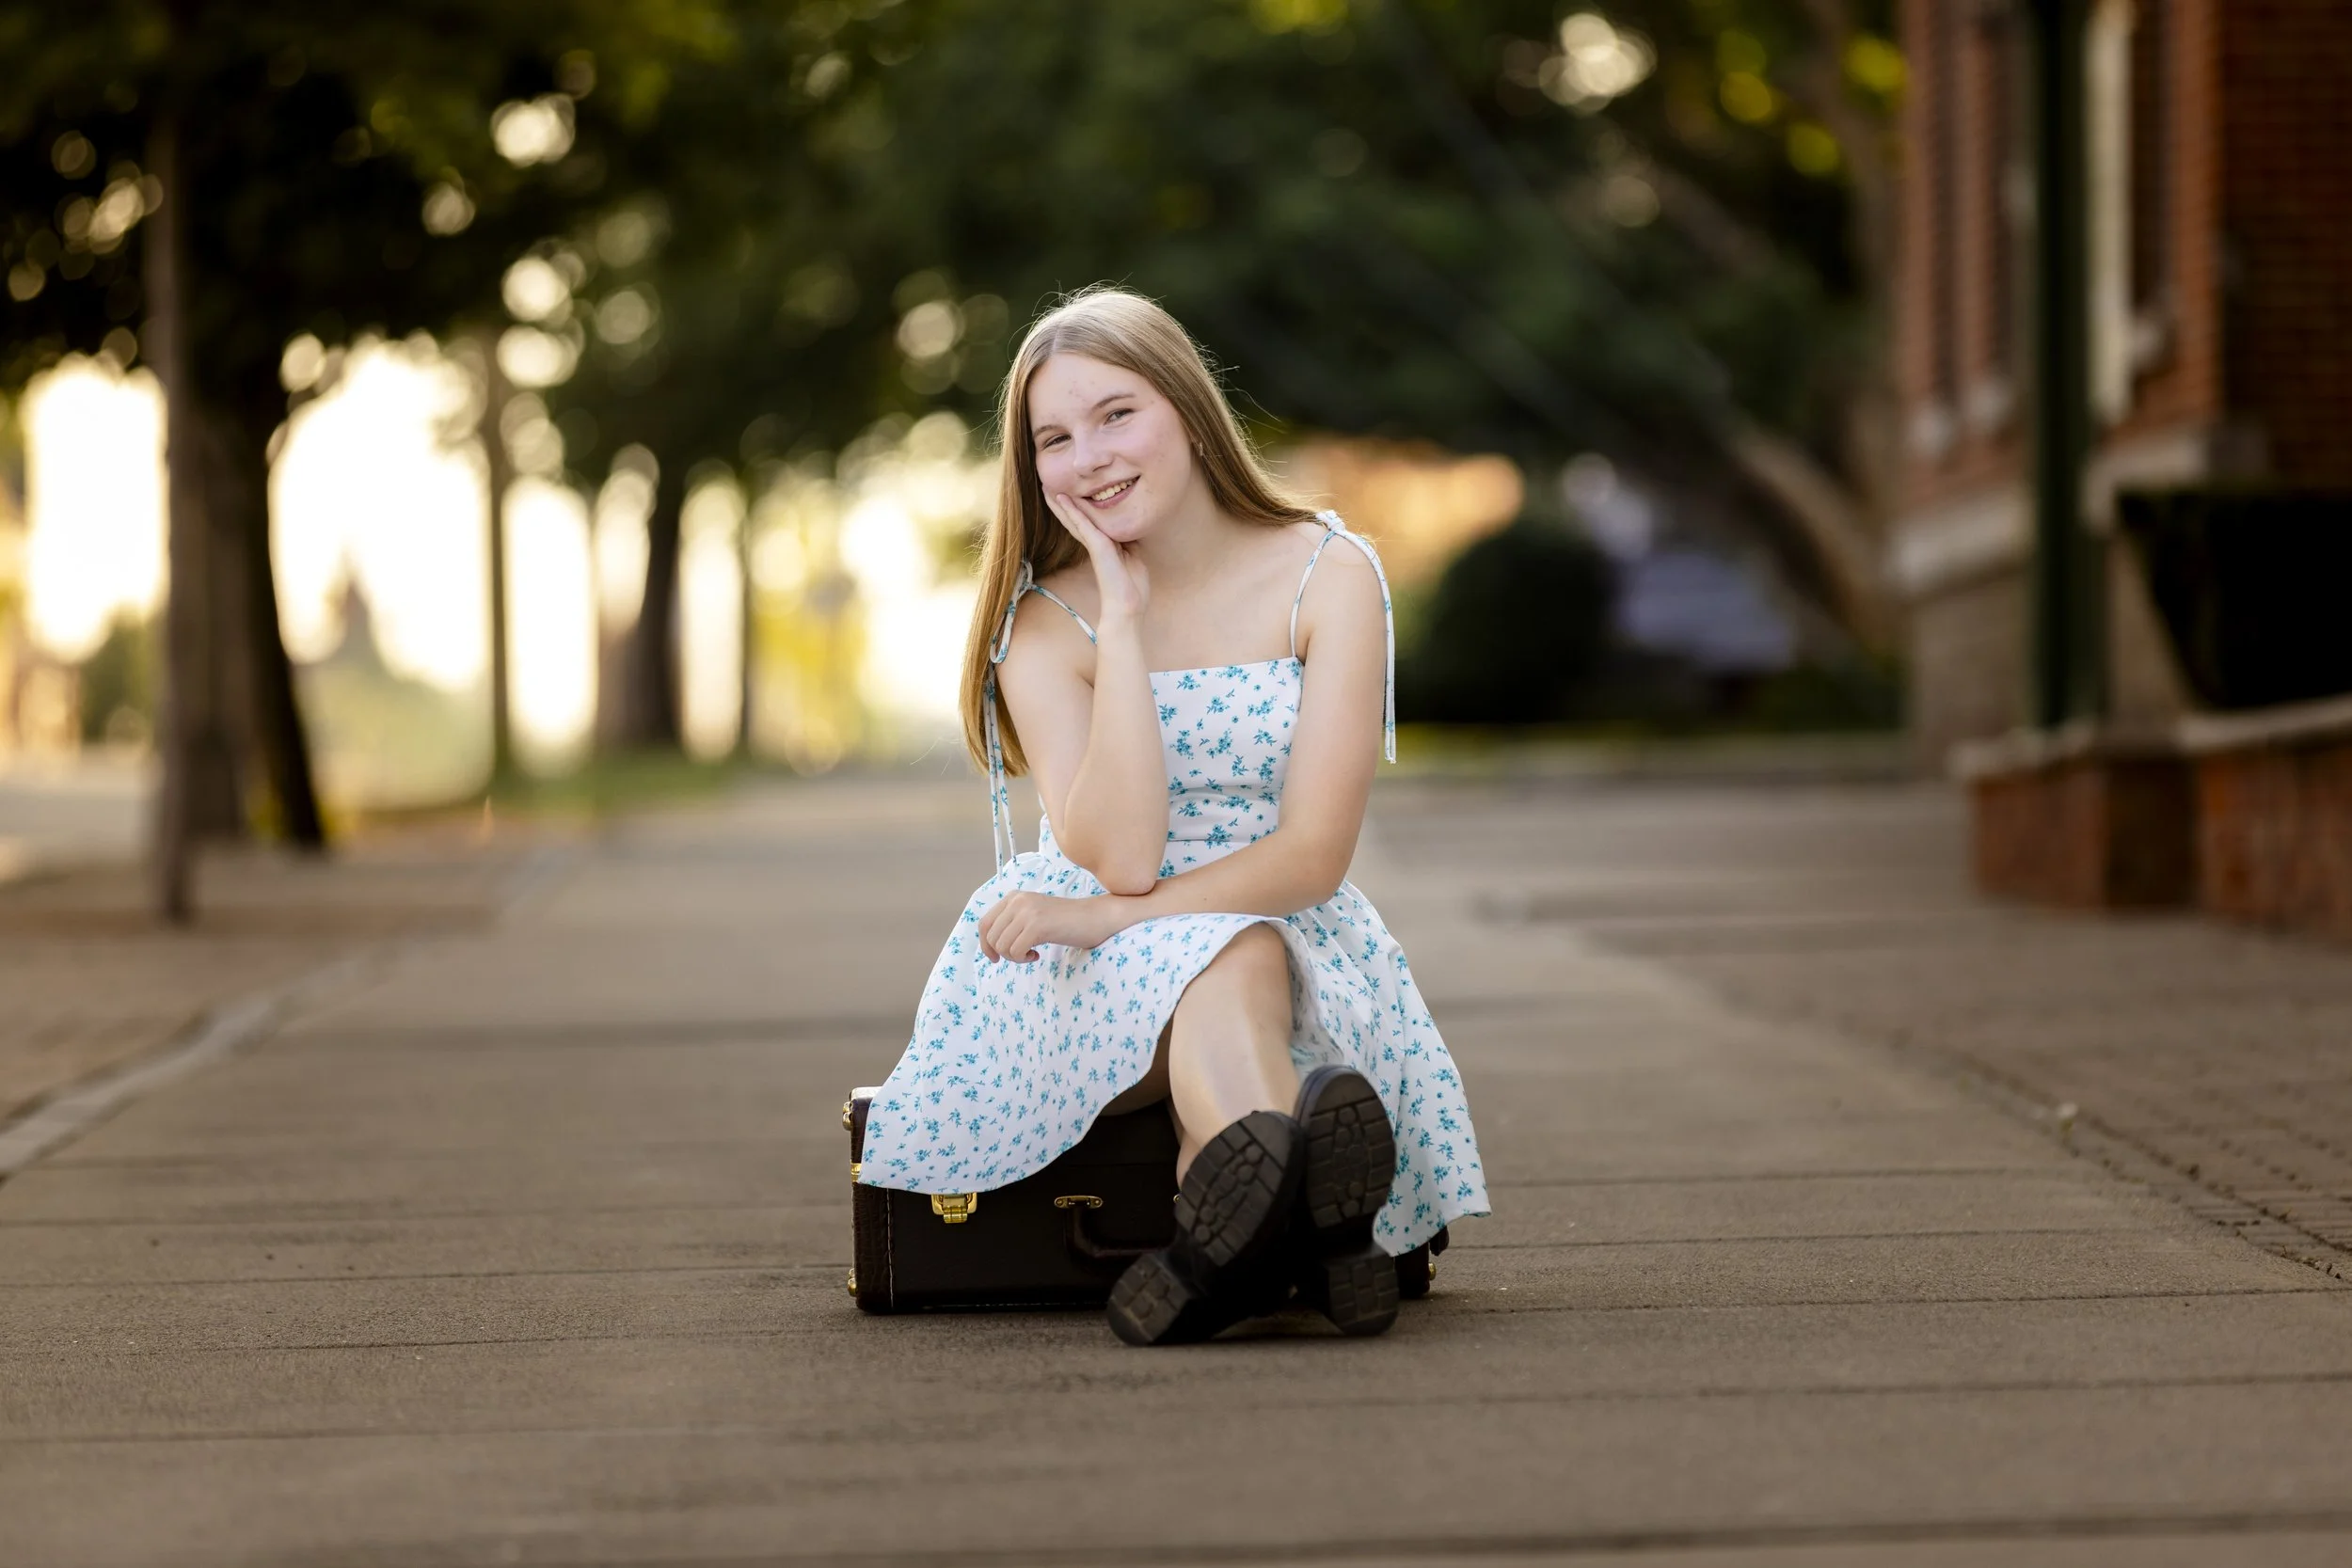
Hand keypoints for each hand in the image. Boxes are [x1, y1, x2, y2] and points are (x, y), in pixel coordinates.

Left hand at [977, 890, 1124, 962]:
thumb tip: (988, 946)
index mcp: (1014, 896)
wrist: (1094, 918)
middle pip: (991, 937)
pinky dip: (1023, 959)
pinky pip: (1015, 951)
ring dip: (1015, 957)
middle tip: (1022, 955)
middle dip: (1003, 953)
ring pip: (1002, 946)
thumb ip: (1012, 922)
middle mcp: (1017, 901)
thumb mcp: (1033, 915)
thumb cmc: (1065, 922)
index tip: (996, 958)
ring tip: (1031, 953)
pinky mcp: (1037, 926)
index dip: (985, 945)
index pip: (984, 923)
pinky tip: (1037, 954)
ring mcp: (1027, 912)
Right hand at [1044, 489, 1147, 623]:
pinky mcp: (1098, 547)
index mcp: (1104, 545)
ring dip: (1060, 503)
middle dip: (1061, 504)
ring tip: (1046, 488)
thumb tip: (1132, 528)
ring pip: (1074, 519)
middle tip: (1047, 487)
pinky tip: (1063, 498)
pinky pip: (1083, 524)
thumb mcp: (1134, 556)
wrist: (1128, 606)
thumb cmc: (1132, 587)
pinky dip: (1073, 511)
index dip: (1076, 509)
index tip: (1067, 494)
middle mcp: (1096, 543)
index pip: (1086, 523)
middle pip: (1074, 519)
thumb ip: (1129, 541)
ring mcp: (1095, 545)